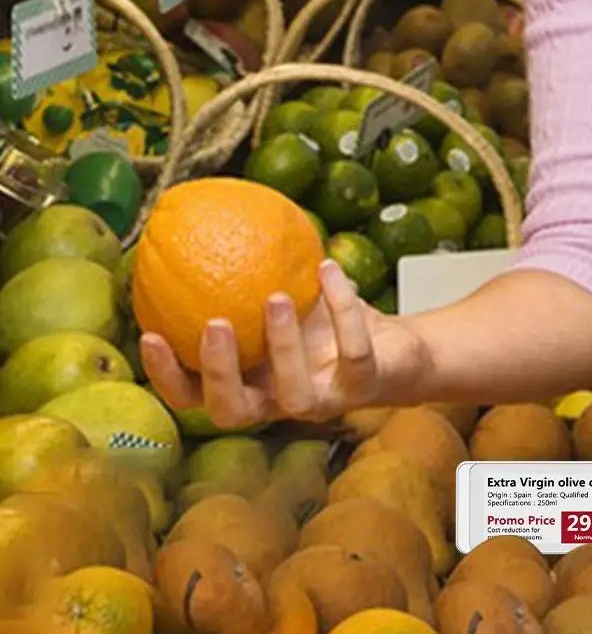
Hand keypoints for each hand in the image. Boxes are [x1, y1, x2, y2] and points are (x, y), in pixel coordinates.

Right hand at [141, 260, 428, 430]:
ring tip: (276, 296)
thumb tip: (203, 221)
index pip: (194, 396)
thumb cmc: (327, 324)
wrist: (399, 349)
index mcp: (249, 384)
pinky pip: (353, 351)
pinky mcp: (364, 385)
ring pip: (295, 396)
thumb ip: (245, 277)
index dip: (168, 376)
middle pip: (233, 412)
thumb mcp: (284, 295)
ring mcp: (323, 400)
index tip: (150, 334)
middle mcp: (278, 402)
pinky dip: (343, 307)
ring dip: (283, 347)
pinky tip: (328, 268)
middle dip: (219, 372)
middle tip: (214, 323)